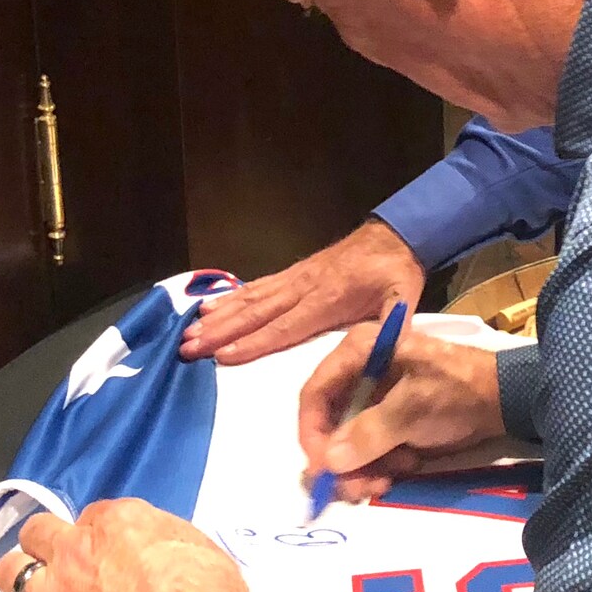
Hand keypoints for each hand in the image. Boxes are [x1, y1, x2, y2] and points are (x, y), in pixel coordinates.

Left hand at [0, 498, 247, 591]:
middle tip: (56, 563)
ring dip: (13, 579)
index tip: (106, 552)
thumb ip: (158, 536)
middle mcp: (74, 552)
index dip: (96, 534)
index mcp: (113, 522)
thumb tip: (146, 547)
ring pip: (9, 575)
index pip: (90, 517)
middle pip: (38, 534)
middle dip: (43, 544)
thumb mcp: (193, 542)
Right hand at [177, 218, 425, 364]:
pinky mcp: (292, 272)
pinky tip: (208, 305)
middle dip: (221, 332)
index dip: (254, 342)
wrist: (395, 235)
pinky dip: (230, 297)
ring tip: (188, 331)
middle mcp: (303, 288)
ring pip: (250, 298)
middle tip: (188, 347)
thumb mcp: (404, 299)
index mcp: (327, 300)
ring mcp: (294, 278)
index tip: (222, 356)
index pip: (284, 326)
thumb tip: (385, 351)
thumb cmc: (396, 273)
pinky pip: (257, 286)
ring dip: (218, 316)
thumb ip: (394, 326)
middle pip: (257, 313)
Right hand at [297, 320, 504, 503]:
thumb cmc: (458, 389)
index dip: (312, 433)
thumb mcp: (413, 407)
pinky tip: (404, 469)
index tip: (320, 468)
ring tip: (384, 482)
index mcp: (361, 353)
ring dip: (361, 469)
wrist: (505, 399)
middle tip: (355, 489)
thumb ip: (370, 433)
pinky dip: (379, 466)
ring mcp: (376, 401)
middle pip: (329, 424)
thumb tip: (328, 462)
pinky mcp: (391, 423)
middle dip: (341, 460)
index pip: (315, 393)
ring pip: (348, 444)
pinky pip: (370, 451)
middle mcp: (361, 374)